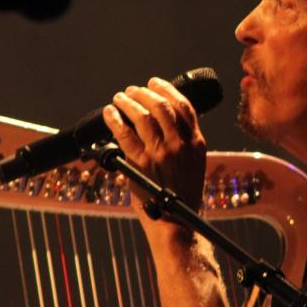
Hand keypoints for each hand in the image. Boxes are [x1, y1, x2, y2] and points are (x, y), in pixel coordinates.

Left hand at [102, 77, 206, 212]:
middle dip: (144, 92)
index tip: (154, 83)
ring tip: (119, 98)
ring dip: (128, 102)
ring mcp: (161, 153)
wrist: (177, 223)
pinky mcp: (141, 163)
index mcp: (196, 143)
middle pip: (162, 105)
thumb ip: (182, 143)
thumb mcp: (193, 164)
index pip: (184, 106)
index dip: (167, 90)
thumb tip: (158, 121)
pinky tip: (109, 113)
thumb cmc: (182, 195)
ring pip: (142, 115)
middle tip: (133, 90)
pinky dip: (115, 119)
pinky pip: (124, 133)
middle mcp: (180, 144)